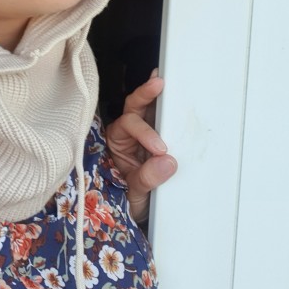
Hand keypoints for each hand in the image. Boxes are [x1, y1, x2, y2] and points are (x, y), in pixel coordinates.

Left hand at [105, 71, 176, 223]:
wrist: (139, 209)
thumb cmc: (130, 198)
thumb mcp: (135, 193)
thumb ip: (146, 178)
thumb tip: (167, 162)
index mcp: (117, 141)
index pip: (128, 126)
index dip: (144, 133)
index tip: (160, 148)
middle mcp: (128, 132)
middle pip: (134, 106)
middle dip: (145, 94)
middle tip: (159, 84)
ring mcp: (144, 132)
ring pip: (147, 107)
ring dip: (156, 94)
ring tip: (164, 79)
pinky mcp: (160, 134)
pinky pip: (162, 116)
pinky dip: (166, 104)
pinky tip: (171, 91)